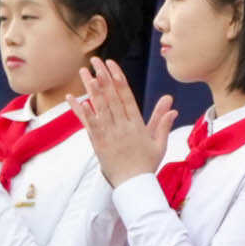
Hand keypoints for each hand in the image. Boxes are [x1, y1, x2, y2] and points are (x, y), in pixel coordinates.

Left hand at [77, 58, 174, 187]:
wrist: (134, 185)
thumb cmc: (146, 164)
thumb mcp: (159, 142)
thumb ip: (162, 121)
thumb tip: (171, 104)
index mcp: (137, 123)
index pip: (127, 95)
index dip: (118, 78)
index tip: (112, 64)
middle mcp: (123, 125)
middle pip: (111, 96)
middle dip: (103, 76)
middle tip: (95, 60)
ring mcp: (110, 133)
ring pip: (99, 106)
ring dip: (90, 88)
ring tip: (84, 72)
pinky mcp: (98, 142)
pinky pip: (88, 123)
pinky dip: (80, 110)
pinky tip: (74, 98)